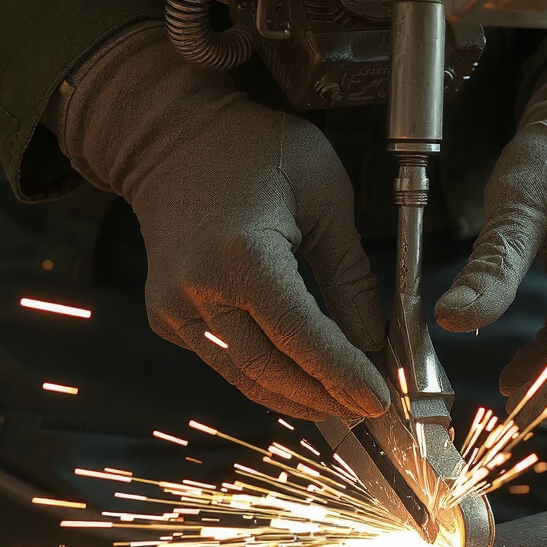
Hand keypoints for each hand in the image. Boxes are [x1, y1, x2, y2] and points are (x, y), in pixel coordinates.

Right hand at [46, 23, 388, 420]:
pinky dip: (265, 376)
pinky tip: (302, 382)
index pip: (302, 334)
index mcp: (243, 254)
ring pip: (244, 375)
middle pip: (270, 368)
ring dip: (296, 397)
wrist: (170, 137)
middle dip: (324, 397)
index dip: (342, 374)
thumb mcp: (324, 197)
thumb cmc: (255, 150)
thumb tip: (373, 340)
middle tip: (368, 410)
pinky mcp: (167, 315)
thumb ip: (349, 274)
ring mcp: (175, 306)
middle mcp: (199, 287)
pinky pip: (222, 360)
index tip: (379, 400)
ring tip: (341, 406)